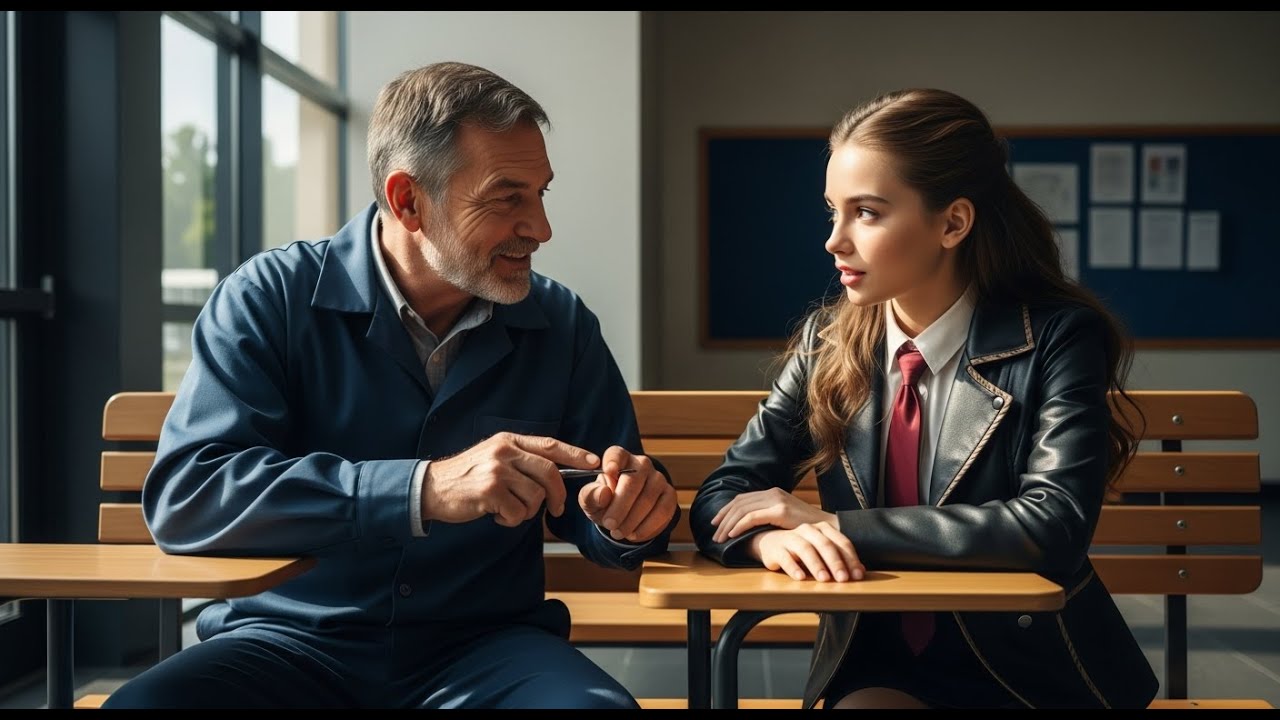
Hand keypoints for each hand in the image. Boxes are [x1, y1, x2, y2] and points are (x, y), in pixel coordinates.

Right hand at [422, 432, 598, 526]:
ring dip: (526, 511)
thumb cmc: (466, 477)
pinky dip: (510, 520)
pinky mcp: (489, 491)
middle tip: (556, 508)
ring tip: (508, 510)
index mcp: (508, 441)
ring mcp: (497, 470)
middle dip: (557, 495)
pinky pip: (517, 512)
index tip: (594, 463)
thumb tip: (555, 475)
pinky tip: (496, 515)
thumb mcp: (493, 457)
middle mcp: (504, 452)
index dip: (575, 454)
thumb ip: (521, 461)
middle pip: (549, 473)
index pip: (550, 445)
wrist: (431, 487)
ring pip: (535, 496)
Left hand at [579, 446, 676, 542]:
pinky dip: (647, 527)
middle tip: (609, 524)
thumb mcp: (590, 500)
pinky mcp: (670, 495)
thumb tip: (604, 494)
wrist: (622, 515)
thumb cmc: (604, 502)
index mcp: (619, 458)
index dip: (613, 461)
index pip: (616, 454)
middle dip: (620, 506)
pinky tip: (634, 534)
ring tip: (619, 533)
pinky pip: (663, 511)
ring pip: (648, 498)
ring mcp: (658, 478)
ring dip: (632, 520)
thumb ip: (591, 495)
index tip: (608, 472)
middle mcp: (641, 463)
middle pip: (633, 481)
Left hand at [710, 487, 836, 542]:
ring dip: (728, 524)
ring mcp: (776, 500)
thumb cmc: (806, 528)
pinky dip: (739, 526)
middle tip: (713, 532)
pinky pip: (752, 517)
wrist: (828, 528)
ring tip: (720, 537)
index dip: (726, 510)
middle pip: (739, 503)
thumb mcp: (785, 518)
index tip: (716, 522)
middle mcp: (772, 493)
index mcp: (772, 493)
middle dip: (723, 518)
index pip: (742, 499)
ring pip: (743, 510)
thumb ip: (769, 517)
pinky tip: (732, 535)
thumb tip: (749, 525)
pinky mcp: (780, 510)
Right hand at [748, 525, 864, 581]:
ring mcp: (791, 537)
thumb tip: (861, 572)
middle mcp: (808, 530)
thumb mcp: (822, 552)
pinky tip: (801, 578)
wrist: (770, 543)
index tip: (857, 576)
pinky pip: (785, 557)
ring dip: (817, 565)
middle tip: (843, 579)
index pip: (841, 543)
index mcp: (823, 529)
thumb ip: (841, 559)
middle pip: (825, 545)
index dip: (851, 559)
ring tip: (824, 580)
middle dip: (836, 563)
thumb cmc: (801, 550)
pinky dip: (793, 568)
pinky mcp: (776, 548)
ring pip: (806, 549)